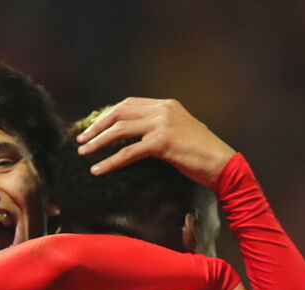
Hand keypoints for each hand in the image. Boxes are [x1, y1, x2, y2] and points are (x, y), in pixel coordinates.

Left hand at [76, 97, 235, 186]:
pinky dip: (110, 161)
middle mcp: (163, 109)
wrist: (222, 163)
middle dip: (97, 126)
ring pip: (120, 130)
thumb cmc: (201, 153)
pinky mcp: (162, 142)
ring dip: (98, 142)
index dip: (108, 115)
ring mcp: (162, 124)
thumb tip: (134, 137)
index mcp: (166, 104)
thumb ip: (159, 128)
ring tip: (84, 153)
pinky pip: (128, 152)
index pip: (128, 104)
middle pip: (120, 113)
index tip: (94, 126)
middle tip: (82, 139)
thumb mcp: (179, 132)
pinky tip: (99, 169)